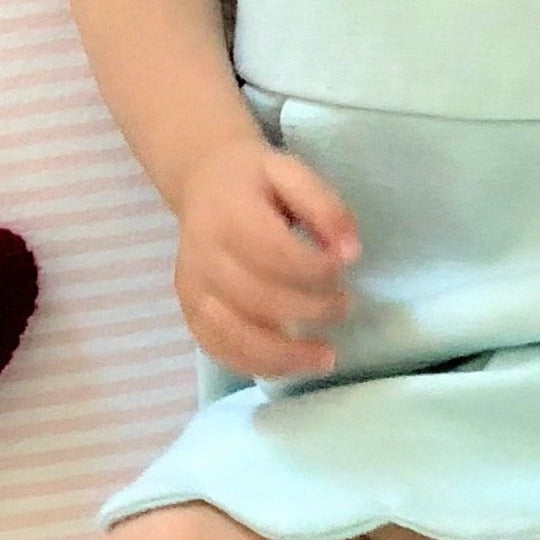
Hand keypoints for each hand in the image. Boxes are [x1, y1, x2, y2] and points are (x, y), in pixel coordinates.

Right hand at [172, 142, 360, 376]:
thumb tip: (350, 252)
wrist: (202, 181)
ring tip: (325, 358)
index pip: (274, 253)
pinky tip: (289, 366)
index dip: (315, 269)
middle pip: (258, 299)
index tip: (346, 267)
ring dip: (284, 355)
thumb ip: (324, 207)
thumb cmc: (254, 180)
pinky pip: (217, 349)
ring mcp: (192, 289)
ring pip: (234, 335)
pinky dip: (255, 364)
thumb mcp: (292, 172)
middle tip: (345, 307)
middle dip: (310, 310)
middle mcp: (204, 256)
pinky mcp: (189, 312)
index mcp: (230, 215)